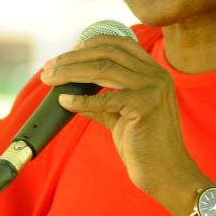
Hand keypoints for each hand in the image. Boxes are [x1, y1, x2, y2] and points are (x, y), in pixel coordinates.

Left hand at [39, 35, 210, 211]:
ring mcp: (153, 88)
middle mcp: (156, 75)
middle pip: (107, 53)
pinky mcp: (144, 106)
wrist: (166, 172)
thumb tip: (72, 94)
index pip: (120, 44)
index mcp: (154, 72)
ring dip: (70, 72)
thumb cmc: (144, 146)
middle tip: (49, 67)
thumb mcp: (121, 116)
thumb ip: (103, 102)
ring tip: (49, 78)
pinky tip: (64, 101)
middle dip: (73, 57)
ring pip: (102, 69)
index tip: (70, 51)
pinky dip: (80, 100)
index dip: (92, 43)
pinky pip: (104, 99)